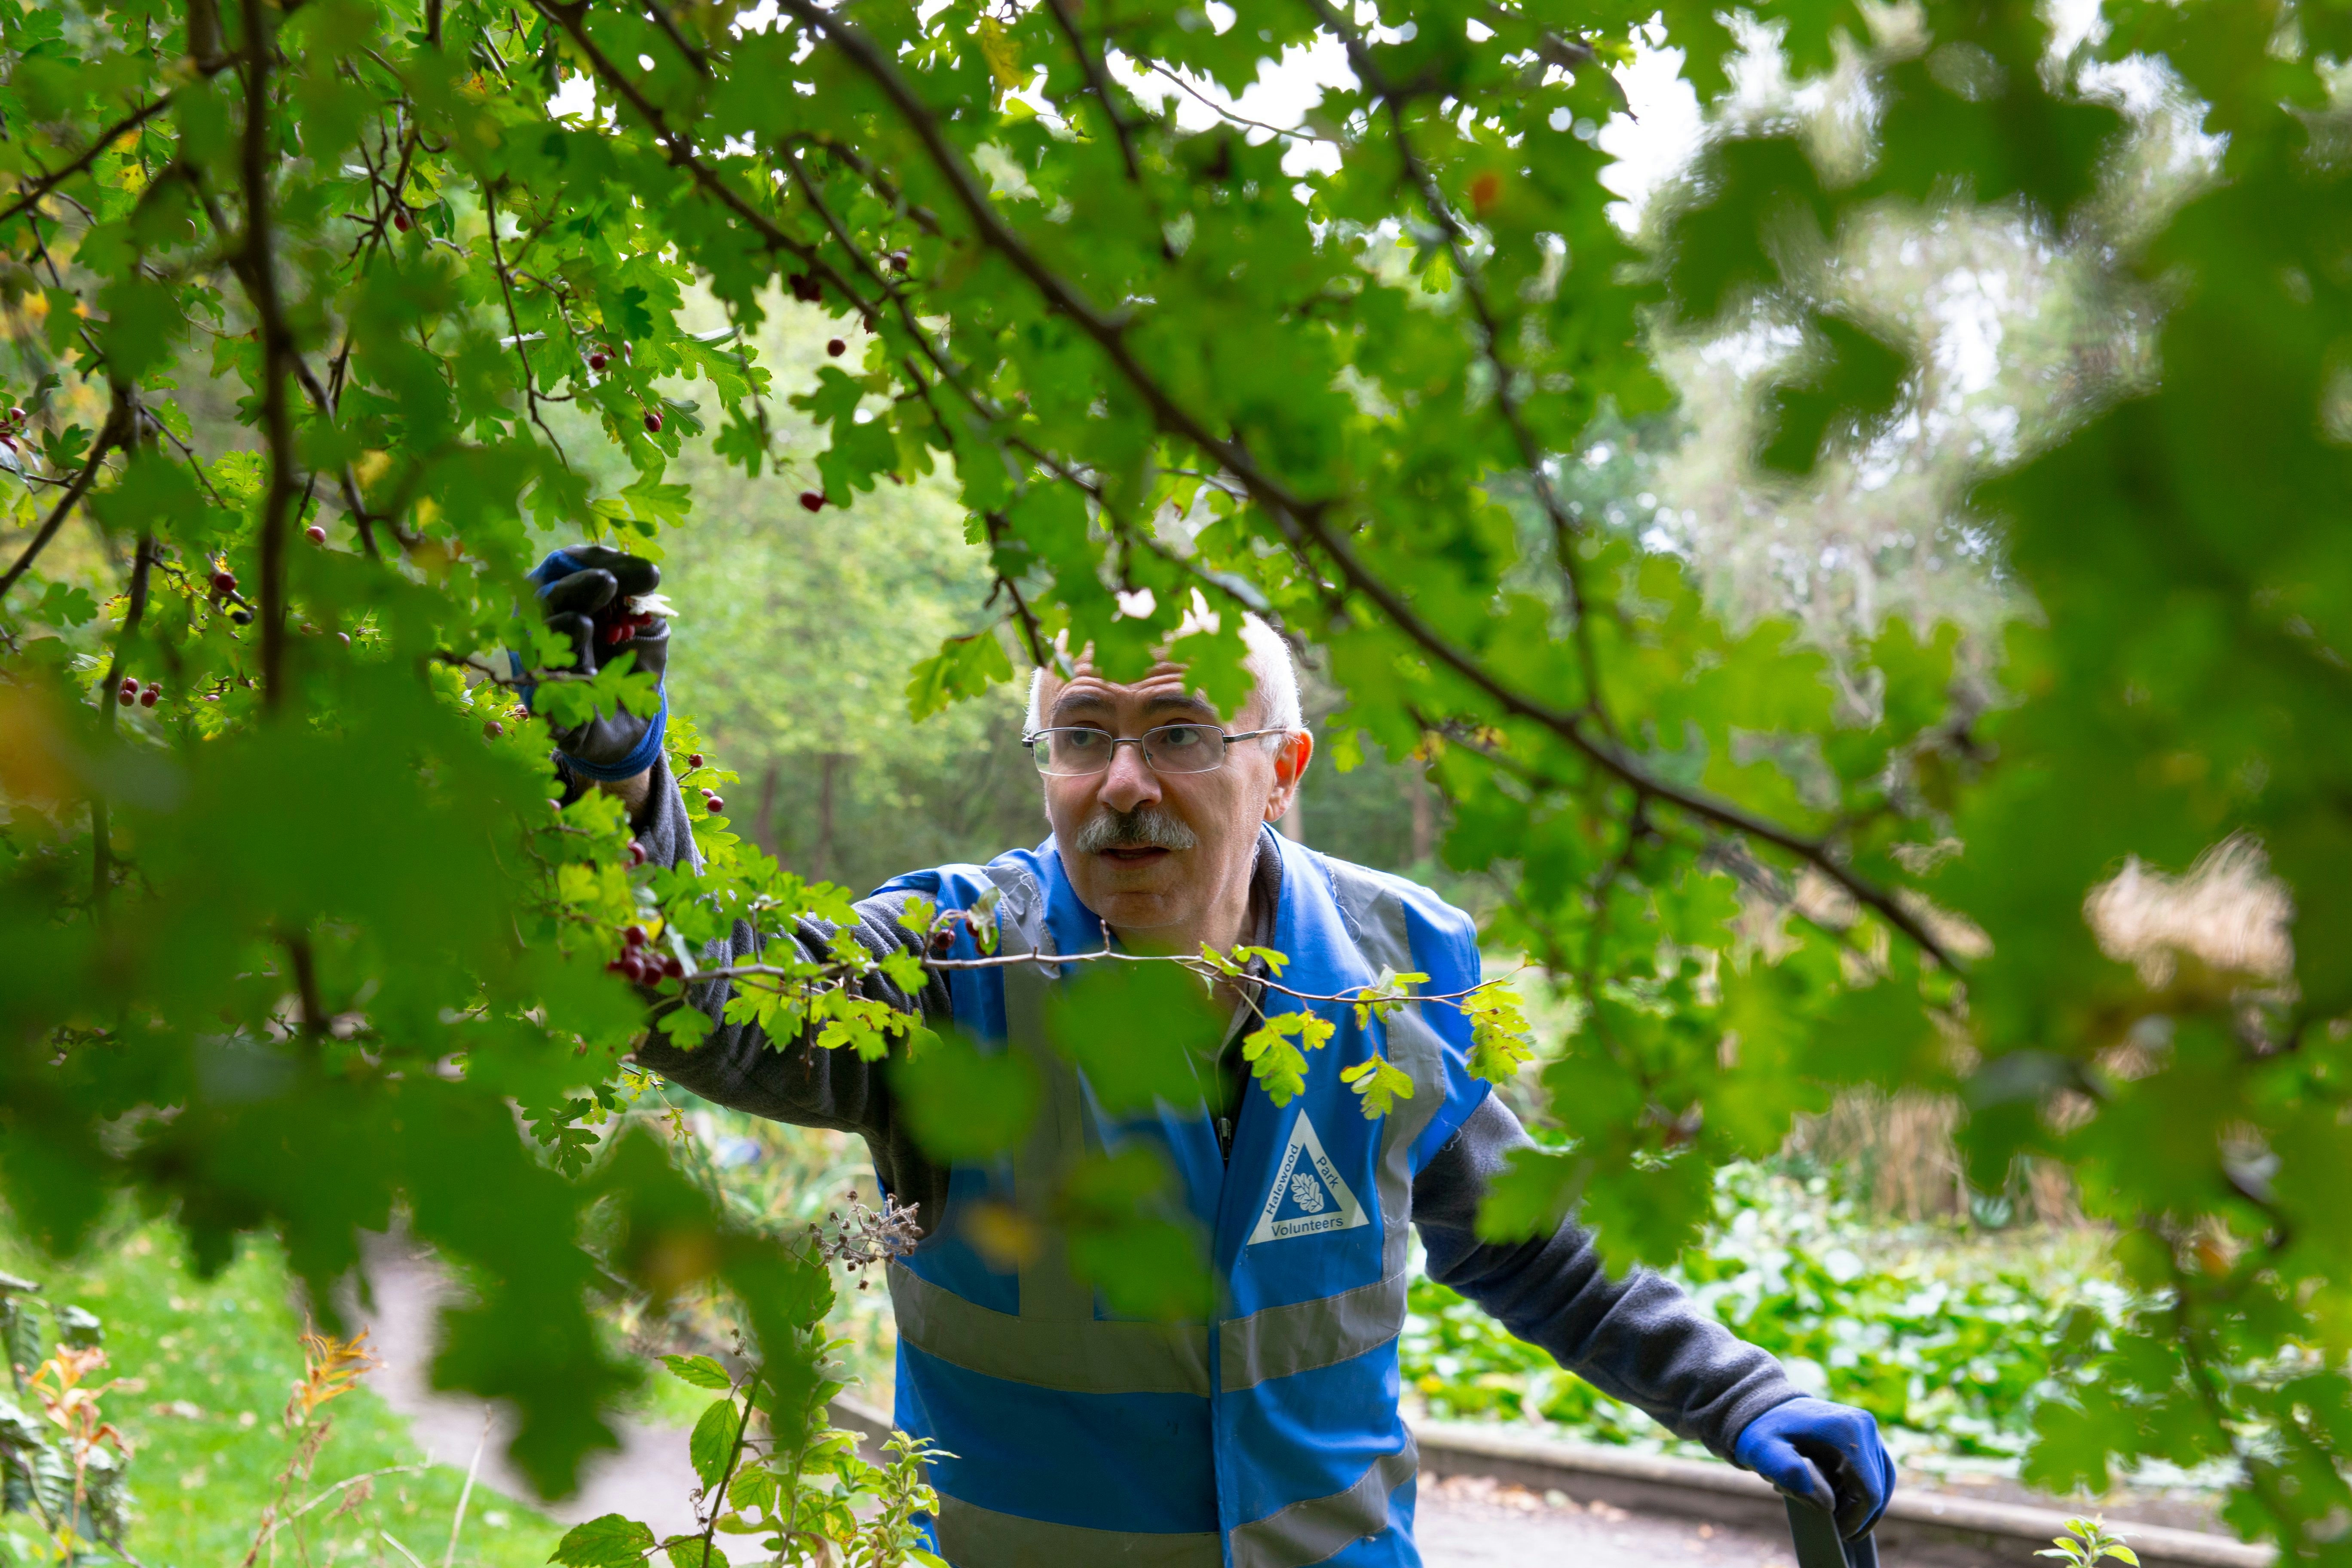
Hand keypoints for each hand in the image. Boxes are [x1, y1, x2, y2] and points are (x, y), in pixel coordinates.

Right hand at [528, 545, 670, 779]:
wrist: (630, 724)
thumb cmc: (632, 666)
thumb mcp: (645, 628)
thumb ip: (641, 601)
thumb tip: (647, 574)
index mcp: (565, 597)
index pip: (568, 563)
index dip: (600, 561)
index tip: (649, 575)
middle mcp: (541, 625)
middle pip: (545, 594)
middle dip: (577, 586)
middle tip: (608, 583)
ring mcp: (535, 663)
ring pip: (534, 637)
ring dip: (560, 627)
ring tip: (585, 625)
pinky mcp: (539, 703)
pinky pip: (540, 688)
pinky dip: (559, 681)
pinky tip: (585, 675)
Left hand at [1733, 1397, 1893, 1540]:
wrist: (1764, 1406)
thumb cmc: (1763, 1431)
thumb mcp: (1763, 1451)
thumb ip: (1788, 1473)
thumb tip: (1827, 1505)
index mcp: (1846, 1431)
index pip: (1868, 1492)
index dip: (1855, 1520)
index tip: (1837, 1532)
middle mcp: (1865, 1425)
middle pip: (1878, 1488)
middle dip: (1858, 1514)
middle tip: (1833, 1526)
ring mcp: (1868, 1428)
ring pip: (1883, 1481)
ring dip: (1865, 1505)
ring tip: (1839, 1517)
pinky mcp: (1866, 1434)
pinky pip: (1878, 1471)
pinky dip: (1866, 1491)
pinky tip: (1844, 1502)